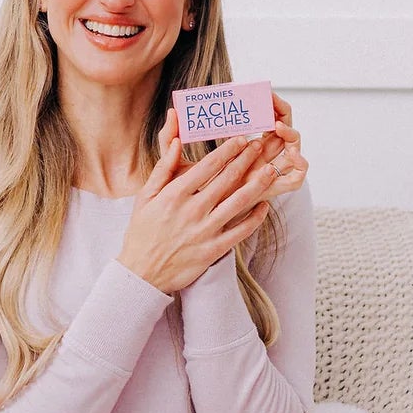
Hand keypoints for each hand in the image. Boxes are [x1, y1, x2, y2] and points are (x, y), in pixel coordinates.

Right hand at [115, 110, 277, 294]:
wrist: (142, 273)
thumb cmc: (142, 233)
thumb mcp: (144, 197)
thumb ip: (163, 169)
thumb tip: (176, 142)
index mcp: (175, 195)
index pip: (208, 165)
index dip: (228, 150)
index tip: (241, 139)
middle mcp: (193, 210)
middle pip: (228, 179)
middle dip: (246, 159)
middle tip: (260, 146)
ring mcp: (205, 231)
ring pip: (239, 202)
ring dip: (257, 184)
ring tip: (270, 170)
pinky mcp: (214, 250)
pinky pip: (241, 231)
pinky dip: (255, 218)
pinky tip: (264, 206)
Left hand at [165, 91, 306, 200]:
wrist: (189, 225)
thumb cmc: (182, 195)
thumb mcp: (175, 166)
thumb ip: (171, 140)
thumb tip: (172, 111)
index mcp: (239, 148)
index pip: (259, 118)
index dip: (263, 103)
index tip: (259, 90)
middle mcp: (258, 158)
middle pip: (279, 129)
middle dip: (279, 111)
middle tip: (271, 98)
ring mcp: (269, 173)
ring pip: (293, 148)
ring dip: (292, 133)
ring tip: (278, 126)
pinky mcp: (275, 189)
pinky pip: (297, 178)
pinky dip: (301, 165)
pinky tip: (293, 155)